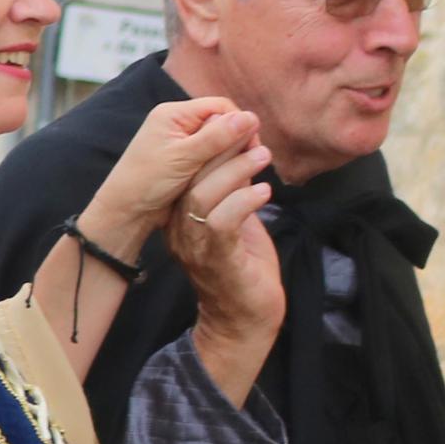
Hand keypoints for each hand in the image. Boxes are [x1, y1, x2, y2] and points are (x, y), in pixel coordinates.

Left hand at [77, 96, 260, 251]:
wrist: (126, 211)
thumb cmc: (147, 182)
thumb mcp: (185, 158)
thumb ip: (217, 137)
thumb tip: (251, 117)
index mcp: (173, 114)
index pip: (221, 107)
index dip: (240, 124)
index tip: (252, 147)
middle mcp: (177, 123)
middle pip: (221, 122)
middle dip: (236, 140)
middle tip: (247, 162)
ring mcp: (181, 141)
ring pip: (219, 141)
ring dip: (229, 154)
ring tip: (237, 172)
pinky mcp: (185, 159)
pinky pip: (212, 155)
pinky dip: (221, 164)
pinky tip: (226, 177)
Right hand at [164, 141, 282, 404]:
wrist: (245, 318)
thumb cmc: (244, 267)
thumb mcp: (237, 221)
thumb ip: (234, 192)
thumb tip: (246, 154)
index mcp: (180, 217)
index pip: (185, 172)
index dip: (209, 145)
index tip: (236, 125)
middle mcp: (180, 229)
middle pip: (189, 178)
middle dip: (220, 149)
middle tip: (249, 130)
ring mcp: (195, 245)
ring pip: (202, 196)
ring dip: (235, 171)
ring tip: (262, 155)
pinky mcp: (217, 260)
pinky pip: (223, 223)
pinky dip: (244, 201)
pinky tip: (264, 191)